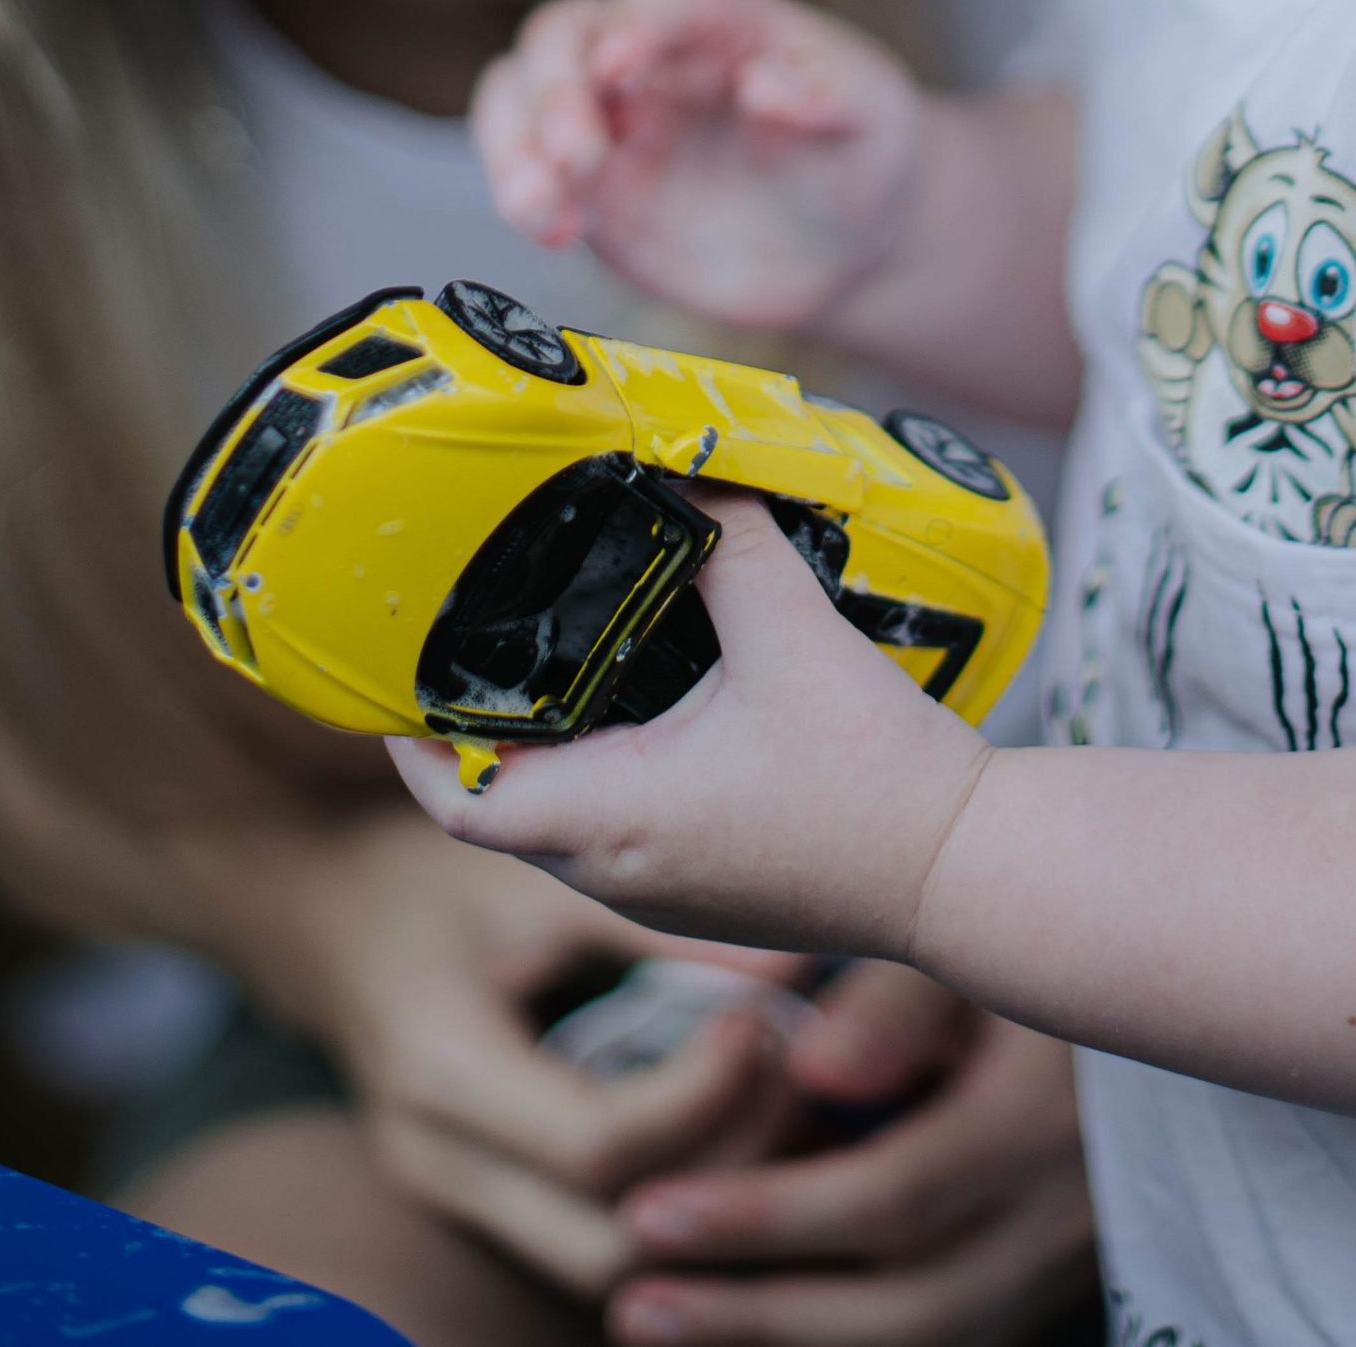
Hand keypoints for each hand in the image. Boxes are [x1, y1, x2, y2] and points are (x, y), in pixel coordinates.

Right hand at [240, 806, 812, 1301]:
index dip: (702, 1099)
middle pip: (608, 1243)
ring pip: (602, 1265)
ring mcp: (450, 1193)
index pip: (597, 1148)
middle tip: (781, 1073)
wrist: (312, 904)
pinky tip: (716, 1125)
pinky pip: (583, 1238)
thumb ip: (656, 922)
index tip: (757, 1022)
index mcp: (442, 1070)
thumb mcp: (530, 875)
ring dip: (700, 1202)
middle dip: (720, 1174)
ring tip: (761, 1101)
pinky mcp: (473, 1196)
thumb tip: (797, 952)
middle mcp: (437, 1159)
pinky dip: (662, 1199)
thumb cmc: (423, 872)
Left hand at [389, 497, 988, 965]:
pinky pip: (617, 839)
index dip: (409, 747)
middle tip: (467, 648)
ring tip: (545, 664)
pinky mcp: (711, 894)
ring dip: (540, 759)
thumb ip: (730, 536)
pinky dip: (600, 780)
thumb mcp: (791, 629)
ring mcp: (667, 896)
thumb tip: (686, 459)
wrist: (968, 872)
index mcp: (618, 818)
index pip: (463, 804)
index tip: (388, 684)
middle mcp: (624, 872)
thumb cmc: (877, 773)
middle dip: (474, 736)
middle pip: (503, 811)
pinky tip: (639, 709)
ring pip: (561, 828)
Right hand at [476, 0, 928, 332]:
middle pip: (567, 32)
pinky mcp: (588, 187)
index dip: (638, 18)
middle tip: (580, 153)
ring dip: (513, 140)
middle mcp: (652, 58)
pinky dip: (519, 194)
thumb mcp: (871, 119)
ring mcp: (611, 120)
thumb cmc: (860, 159)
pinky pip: (525, 172)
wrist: (841, 249)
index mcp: (723, 20)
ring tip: (539, 205)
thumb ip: (828, 96)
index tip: (619, 62)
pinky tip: (551, 231)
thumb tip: (764, 84)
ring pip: (521, 94)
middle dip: (555, 85)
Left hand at [610, 969, 1096, 1346]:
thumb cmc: (1023, 922)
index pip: (888, 1198)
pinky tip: (750, 1314)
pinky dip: (841, 1330)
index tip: (643, 1213)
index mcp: (1036, 1115)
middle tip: (628, 1301)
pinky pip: (941, 1326)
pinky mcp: (1045, 1271)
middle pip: (906, 1306)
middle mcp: (1059, 1207)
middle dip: (757, 1314)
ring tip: (656, 1319)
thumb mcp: (964, 938)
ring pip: (926, 1334)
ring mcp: (1060, 1253)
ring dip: (787, 1337)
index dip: (763, 1218)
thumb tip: (809, 1070)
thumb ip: (892, 1005)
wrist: (1140, 957)